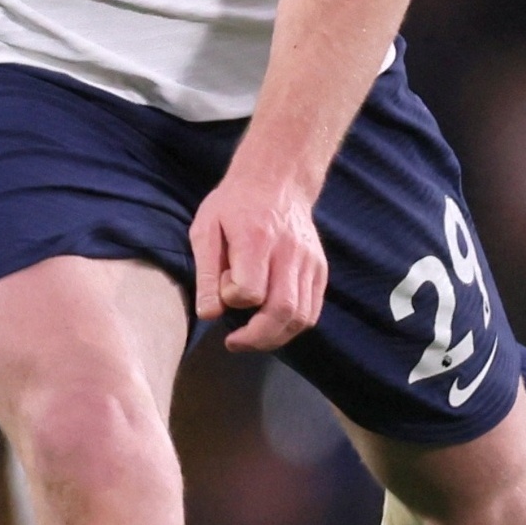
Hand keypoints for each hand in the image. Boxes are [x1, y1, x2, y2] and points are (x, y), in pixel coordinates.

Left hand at [191, 159, 328, 351]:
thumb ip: (205, 272)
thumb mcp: (205, 229)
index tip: (221, 291)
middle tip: (234, 343)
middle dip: (257, 337)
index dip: (232, 299)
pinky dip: (293, 326)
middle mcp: (290, 254)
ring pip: (302, 316)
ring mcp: (310, 262)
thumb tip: (209, 314)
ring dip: (276, 337)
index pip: (250, 291)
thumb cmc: (232, 205)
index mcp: (257, 240)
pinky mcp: (320, 270)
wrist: (276, 181)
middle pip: (283, 311)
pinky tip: (272, 326)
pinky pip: (313, 310)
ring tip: (251, 338)